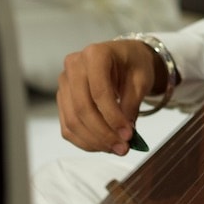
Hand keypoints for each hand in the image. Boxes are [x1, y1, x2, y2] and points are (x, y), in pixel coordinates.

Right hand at [57, 37, 160, 153]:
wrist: (124, 58)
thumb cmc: (133, 64)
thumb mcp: (141, 79)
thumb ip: (132, 103)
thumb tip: (124, 132)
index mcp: (95, 54)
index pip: (99, 92)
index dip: (113, 117)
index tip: (128, 135)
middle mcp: (74, 66)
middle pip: (82, 108)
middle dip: (103, 133)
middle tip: (123, 148)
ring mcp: (64, 83)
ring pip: (72, 121)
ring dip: (94, 141)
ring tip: (116, 148)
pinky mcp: (62, 99)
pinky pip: (68, 126)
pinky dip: (85, 140)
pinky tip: (103, 145)